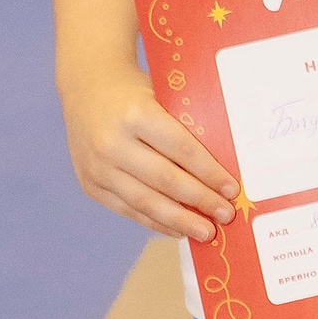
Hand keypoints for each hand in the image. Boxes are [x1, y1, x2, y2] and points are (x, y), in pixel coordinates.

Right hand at [61, 57, 241, 239]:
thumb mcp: (161, 96)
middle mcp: (112, 143)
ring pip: (145, 202)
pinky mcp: (90, 185)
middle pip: (165, 180)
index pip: (181, 149)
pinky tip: (177, 228)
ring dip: (179, 221)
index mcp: (136, 114)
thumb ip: (184, 128)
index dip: (209, 173)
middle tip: (226, 216)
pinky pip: (127, 210)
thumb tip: (219, 170)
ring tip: (205, 232)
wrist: (86, 86)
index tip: (231, 190)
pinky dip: (155, 222)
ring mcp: (97, 167)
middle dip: (200, 201)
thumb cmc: (135, 91)